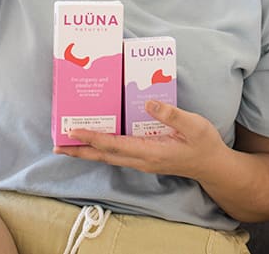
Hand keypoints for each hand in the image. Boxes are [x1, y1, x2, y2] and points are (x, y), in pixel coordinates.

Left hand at [54, 101, 227, 179]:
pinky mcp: (145, 159)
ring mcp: (142, 162)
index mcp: (151, 151)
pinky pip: (118, 155)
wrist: (211, 165)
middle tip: (57, 145)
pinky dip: (102, 150)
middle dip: (80, 151)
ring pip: (109, 157)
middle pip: (104, 156)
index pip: (114, 144)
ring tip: (69, 144)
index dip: (92, 137)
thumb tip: (148, 103)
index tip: (73, 131)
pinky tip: (97, 142)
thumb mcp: (193, 125)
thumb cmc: (204, 144)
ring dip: (88, 152)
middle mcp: (142, 160)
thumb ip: (172, 115)